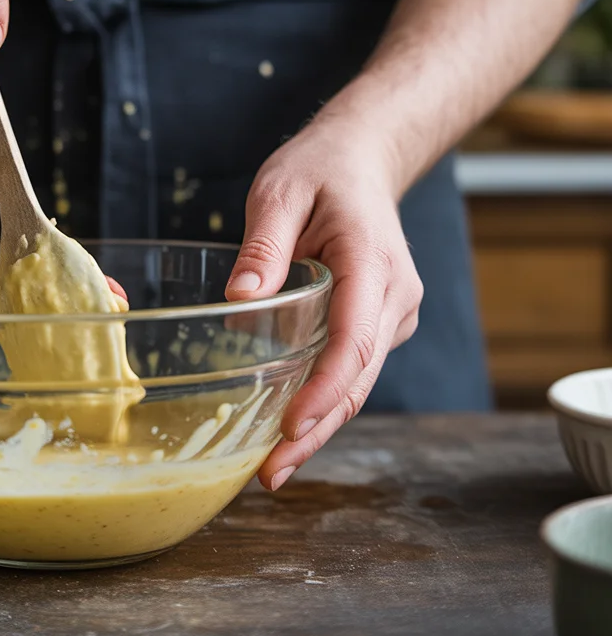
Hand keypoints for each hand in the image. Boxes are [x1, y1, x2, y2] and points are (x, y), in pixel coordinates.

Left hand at [224, 120, 422, 489]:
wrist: (362, 161)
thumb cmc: (320, 172)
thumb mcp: (279, 191)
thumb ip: (264, 243)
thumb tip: (241, 301)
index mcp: (372, 260)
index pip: (355, 339)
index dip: (325, 390)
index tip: (291, 428)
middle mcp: (394, 295)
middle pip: (360, 376)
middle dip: (317, 429)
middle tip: (271, 474)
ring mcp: (392, 311)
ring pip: (359, 380)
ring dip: (321, 425)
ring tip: (273, 468)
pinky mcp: (379, 321)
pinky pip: (354, 367)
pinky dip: (324, 400)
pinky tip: (289, 428)